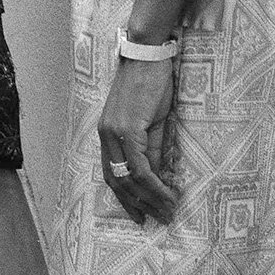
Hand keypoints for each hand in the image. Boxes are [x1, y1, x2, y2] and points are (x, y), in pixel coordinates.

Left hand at [98, 57, 178, 225]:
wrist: (148, 55)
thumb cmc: (150, 83)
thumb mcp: (151, 121)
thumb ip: (152, 149)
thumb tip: (157, 177)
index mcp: (108, 133)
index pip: (112, 174)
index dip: (126, 198)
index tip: (142, 214)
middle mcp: (106, 135)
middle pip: (118, 181)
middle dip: (138, 204)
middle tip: (157, 220)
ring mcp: (115, 132)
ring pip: (129, 178)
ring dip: (149, 199)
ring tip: (167, 212)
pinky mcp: (128, 129)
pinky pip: (140, 166)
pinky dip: (154, 184)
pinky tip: (168, 193)